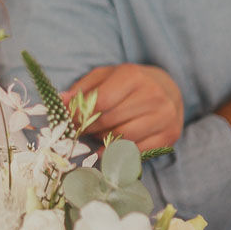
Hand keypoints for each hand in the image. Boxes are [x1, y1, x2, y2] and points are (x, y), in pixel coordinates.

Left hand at [63, 63, 183, 151]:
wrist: (169, 89)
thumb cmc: (130, 83)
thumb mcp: (106, 76)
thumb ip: (83, 88)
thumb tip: (61, 102)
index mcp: (134, 76)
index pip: (101, 101)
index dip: (81, 113)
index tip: (70, 120)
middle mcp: (153, 95)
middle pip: (111, 121)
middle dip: (90, 128)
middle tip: (81, 130)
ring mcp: (164, 117)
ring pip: (124, 138)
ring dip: (104, 140)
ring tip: (98, 135)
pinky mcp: (170, 135)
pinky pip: (138, 151)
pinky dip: (120, 153)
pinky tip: (109, 149)